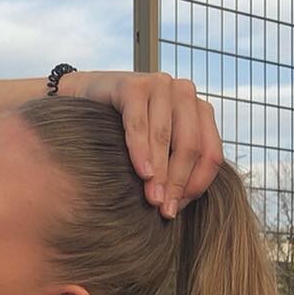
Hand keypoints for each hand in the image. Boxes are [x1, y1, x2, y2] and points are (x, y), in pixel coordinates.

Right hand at [59, 71, 222, 217]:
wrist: (83, 100)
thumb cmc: (122, 131)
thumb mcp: (156, 149)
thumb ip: (174, 166)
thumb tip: (179, 204)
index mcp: (199, 110)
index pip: (210, 152)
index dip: (197, 184)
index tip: (178, 208)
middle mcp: (184, 93)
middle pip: (190, 147)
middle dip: (177, 182)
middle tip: (164, 209)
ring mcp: (160, 84)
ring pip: (165, 138)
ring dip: (159, 173)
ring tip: (152, 199)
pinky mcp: (133, 84)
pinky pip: (139, 124)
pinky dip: (140, 151)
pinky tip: (142, 173)